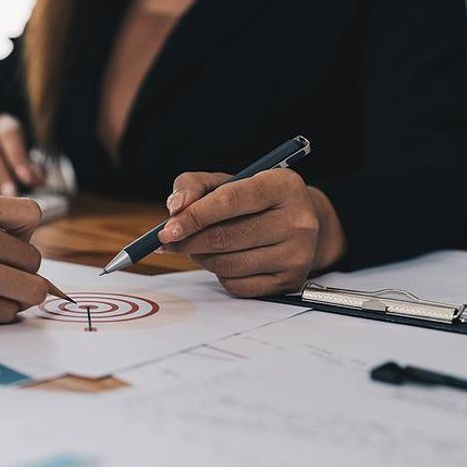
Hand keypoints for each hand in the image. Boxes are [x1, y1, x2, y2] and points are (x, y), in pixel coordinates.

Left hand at [159, 170, 346, 296]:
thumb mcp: (226, 181)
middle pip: (225, 237)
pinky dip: (220, 274)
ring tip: (198, 247)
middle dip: (188, 241)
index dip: (194, 216)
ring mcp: (297, 254)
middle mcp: (297, 220)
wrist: (298, 225)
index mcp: (282, 186)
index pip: (229, 201)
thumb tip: (176, 209)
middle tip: (169, 242)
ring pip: (227, 264)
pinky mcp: (290, 281)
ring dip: (201, 258)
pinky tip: (224, 260)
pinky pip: (237, 285)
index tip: (167, 229)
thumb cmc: (253, 201)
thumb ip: (193, 186)